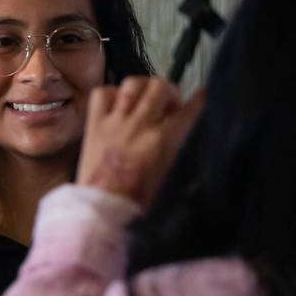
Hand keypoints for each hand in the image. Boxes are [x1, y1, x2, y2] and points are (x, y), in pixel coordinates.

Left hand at [76, 77, 203, 207]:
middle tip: (169, 107)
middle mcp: (140, 125)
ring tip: (144, 102)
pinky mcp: (94, 124)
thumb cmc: (139, 202)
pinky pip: (101, 93)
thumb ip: (188, 161)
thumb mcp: (173, 182)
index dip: (199, 100)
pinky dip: (111, 94)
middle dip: (170, 93)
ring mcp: (115, 122)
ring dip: (143, 89)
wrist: (103, 211)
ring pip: (132, 84)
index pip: (189, 109)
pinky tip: (117, 106)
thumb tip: (199, 145)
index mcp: (164, 141)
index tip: (201, 97)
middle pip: (160, 87)